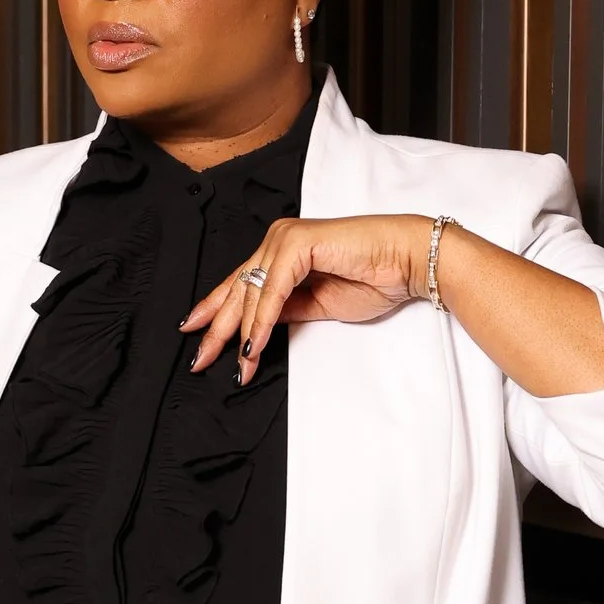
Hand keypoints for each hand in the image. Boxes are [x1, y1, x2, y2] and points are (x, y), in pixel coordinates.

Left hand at [183, 212, 439, 380]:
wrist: (408, 262)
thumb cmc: (375, 278)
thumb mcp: (318, 304)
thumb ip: (286, 310)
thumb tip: (256, 327)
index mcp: (283, 251)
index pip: (241, 284)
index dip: (215, 311)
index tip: (195, 334)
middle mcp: (279, 240)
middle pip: (238, 288)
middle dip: (217, 328)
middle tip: (200, 359)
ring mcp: (287, 238)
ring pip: (251, 292)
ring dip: (241, 333)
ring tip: (235, 364)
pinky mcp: (299, 243)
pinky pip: (272, 290)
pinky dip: (261, 320)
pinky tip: (253, 344)